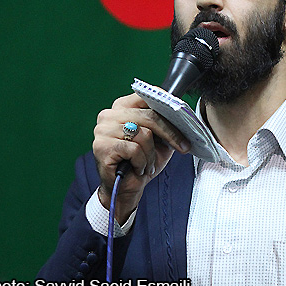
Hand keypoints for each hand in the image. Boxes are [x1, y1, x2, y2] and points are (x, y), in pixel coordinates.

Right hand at [92, 93, 190, 223]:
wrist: (125, 187)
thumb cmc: (141, 161)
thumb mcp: (158, 139)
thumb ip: (165, 123)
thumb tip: (181, 114)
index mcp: (121, 108)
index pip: (146, 97)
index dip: (166, 107)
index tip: (182, 116)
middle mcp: (109, 115)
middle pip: (149, 116)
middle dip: (170, 133)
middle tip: (183, 146)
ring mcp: (103, 130)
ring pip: (143, 134)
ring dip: (151, 154)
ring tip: (147, 164)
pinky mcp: (102, 146)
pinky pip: (134, 150)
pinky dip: (141, 162)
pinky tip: (137, 168)